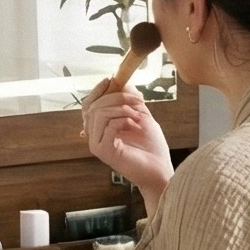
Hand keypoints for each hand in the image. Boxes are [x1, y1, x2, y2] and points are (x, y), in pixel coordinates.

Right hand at [82, 80, 173, 210]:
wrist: (160, 169)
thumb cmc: (151, 147)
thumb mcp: (141, 115)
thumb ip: (130, 99)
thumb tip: (121, 81)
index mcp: (101, 128)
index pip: (89, 105)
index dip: (98, 91)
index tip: (111, 79)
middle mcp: (95, 136)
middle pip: (93, 106)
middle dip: (116, 97)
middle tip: (137, 100)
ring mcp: (97, 144)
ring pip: (99, 114)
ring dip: (122, 108)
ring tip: (138, 115)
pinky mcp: (104, 152)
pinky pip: (108, 126)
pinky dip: (123, 120)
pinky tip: (134, 124)